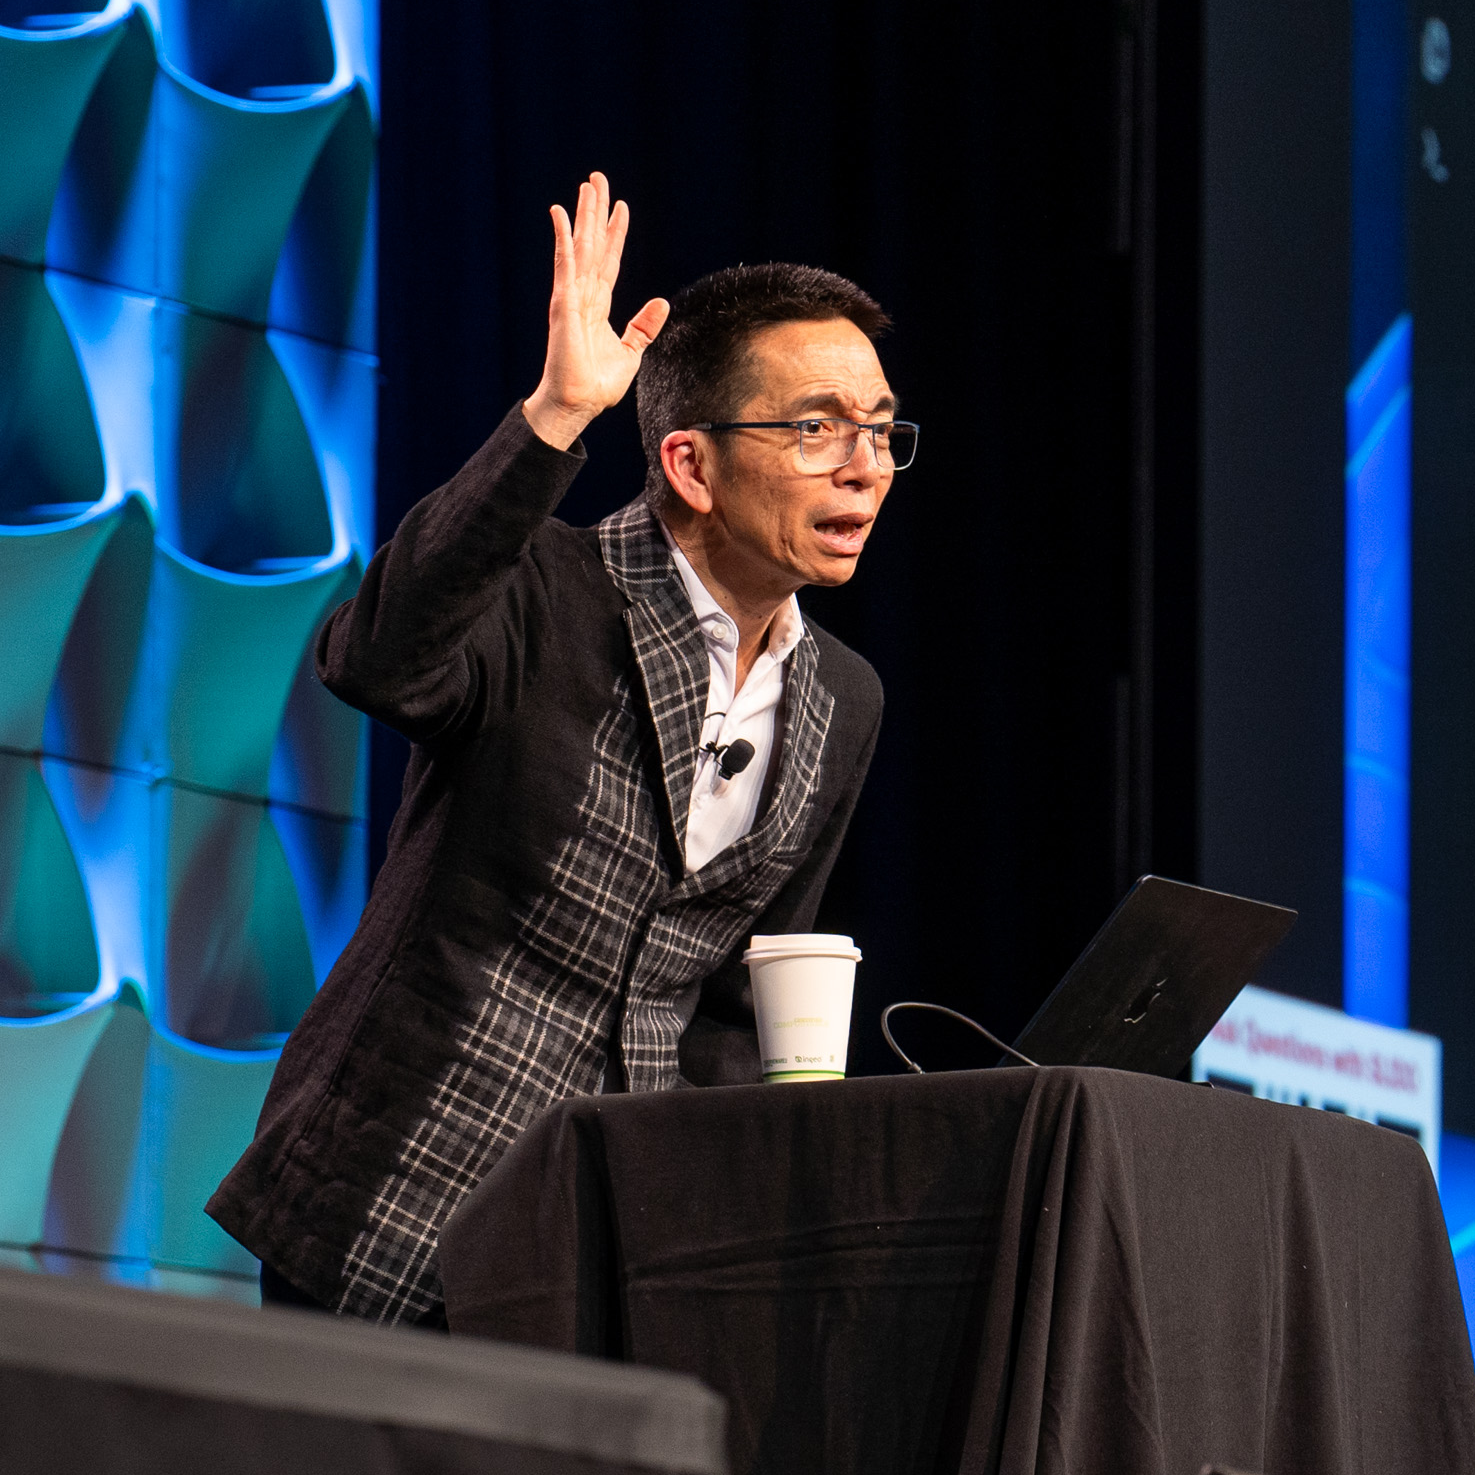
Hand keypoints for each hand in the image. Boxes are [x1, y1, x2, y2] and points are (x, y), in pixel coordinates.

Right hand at [523, 172, 669, 449]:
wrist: (579, 404)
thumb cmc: (597, 384)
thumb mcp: (630, 353)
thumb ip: (643, 328)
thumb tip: (663, 302)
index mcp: (598, 305)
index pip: (609, 261)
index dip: (615, 233)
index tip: (620, 207)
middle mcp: (583, 295)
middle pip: (593, 245)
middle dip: (596, 213)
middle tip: (598, 179)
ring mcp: (571, 298)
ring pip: (580, 247)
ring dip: (583, 216)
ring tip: (587, 186)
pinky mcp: (562, 305)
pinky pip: (564, 266)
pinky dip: (563, 240)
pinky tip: (561, 216)